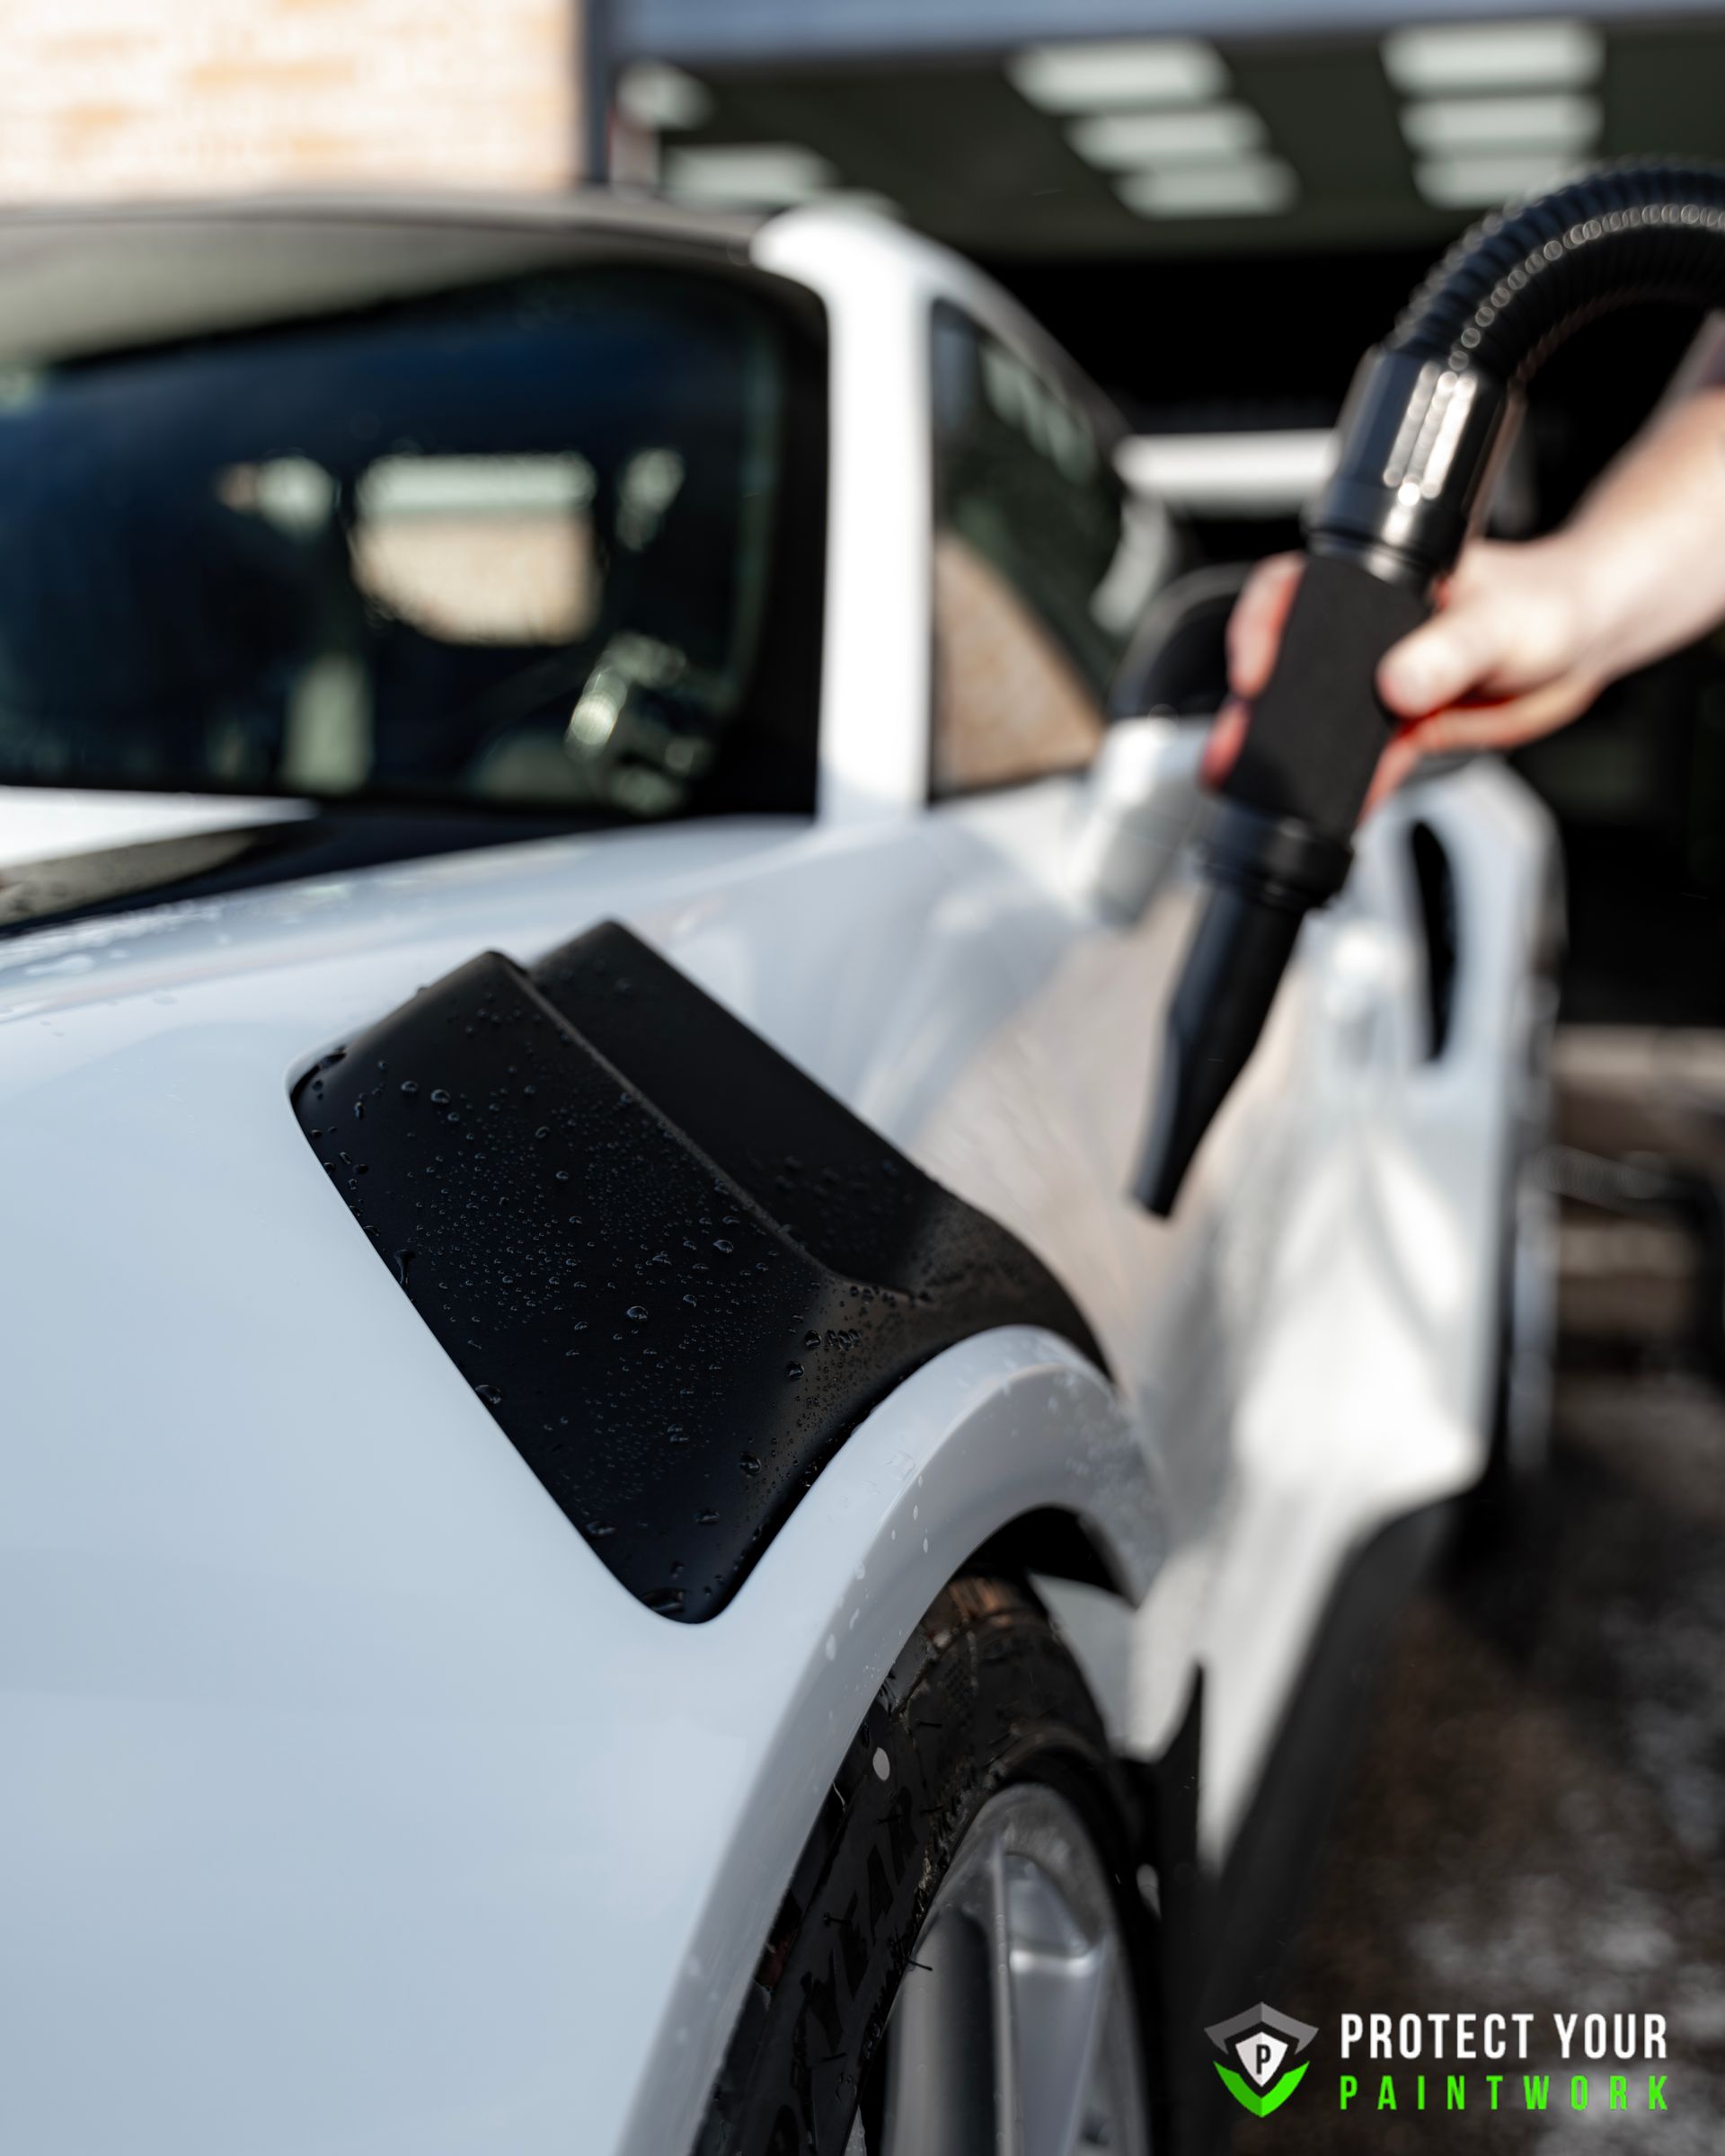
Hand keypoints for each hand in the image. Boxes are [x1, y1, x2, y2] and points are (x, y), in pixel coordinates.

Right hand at [1204, 533, 1608, 813]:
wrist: (1589, 640)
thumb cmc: (1550, 600)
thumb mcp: (1502, 620)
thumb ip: (1451, 648)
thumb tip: (1399, 682)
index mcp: (1379, 579)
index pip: (1290, 590)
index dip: (1259, 627)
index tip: (1255, 670)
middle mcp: (1368, 630)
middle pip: (1286, 665)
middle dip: (1253, 709)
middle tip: (1235, 746)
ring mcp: (1380, 682)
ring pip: (1315, 723)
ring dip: (1288, 759)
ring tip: (1263, 788)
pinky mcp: (1402, 727)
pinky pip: (1366, 763)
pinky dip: (1352, 789)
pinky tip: (1342, 807)